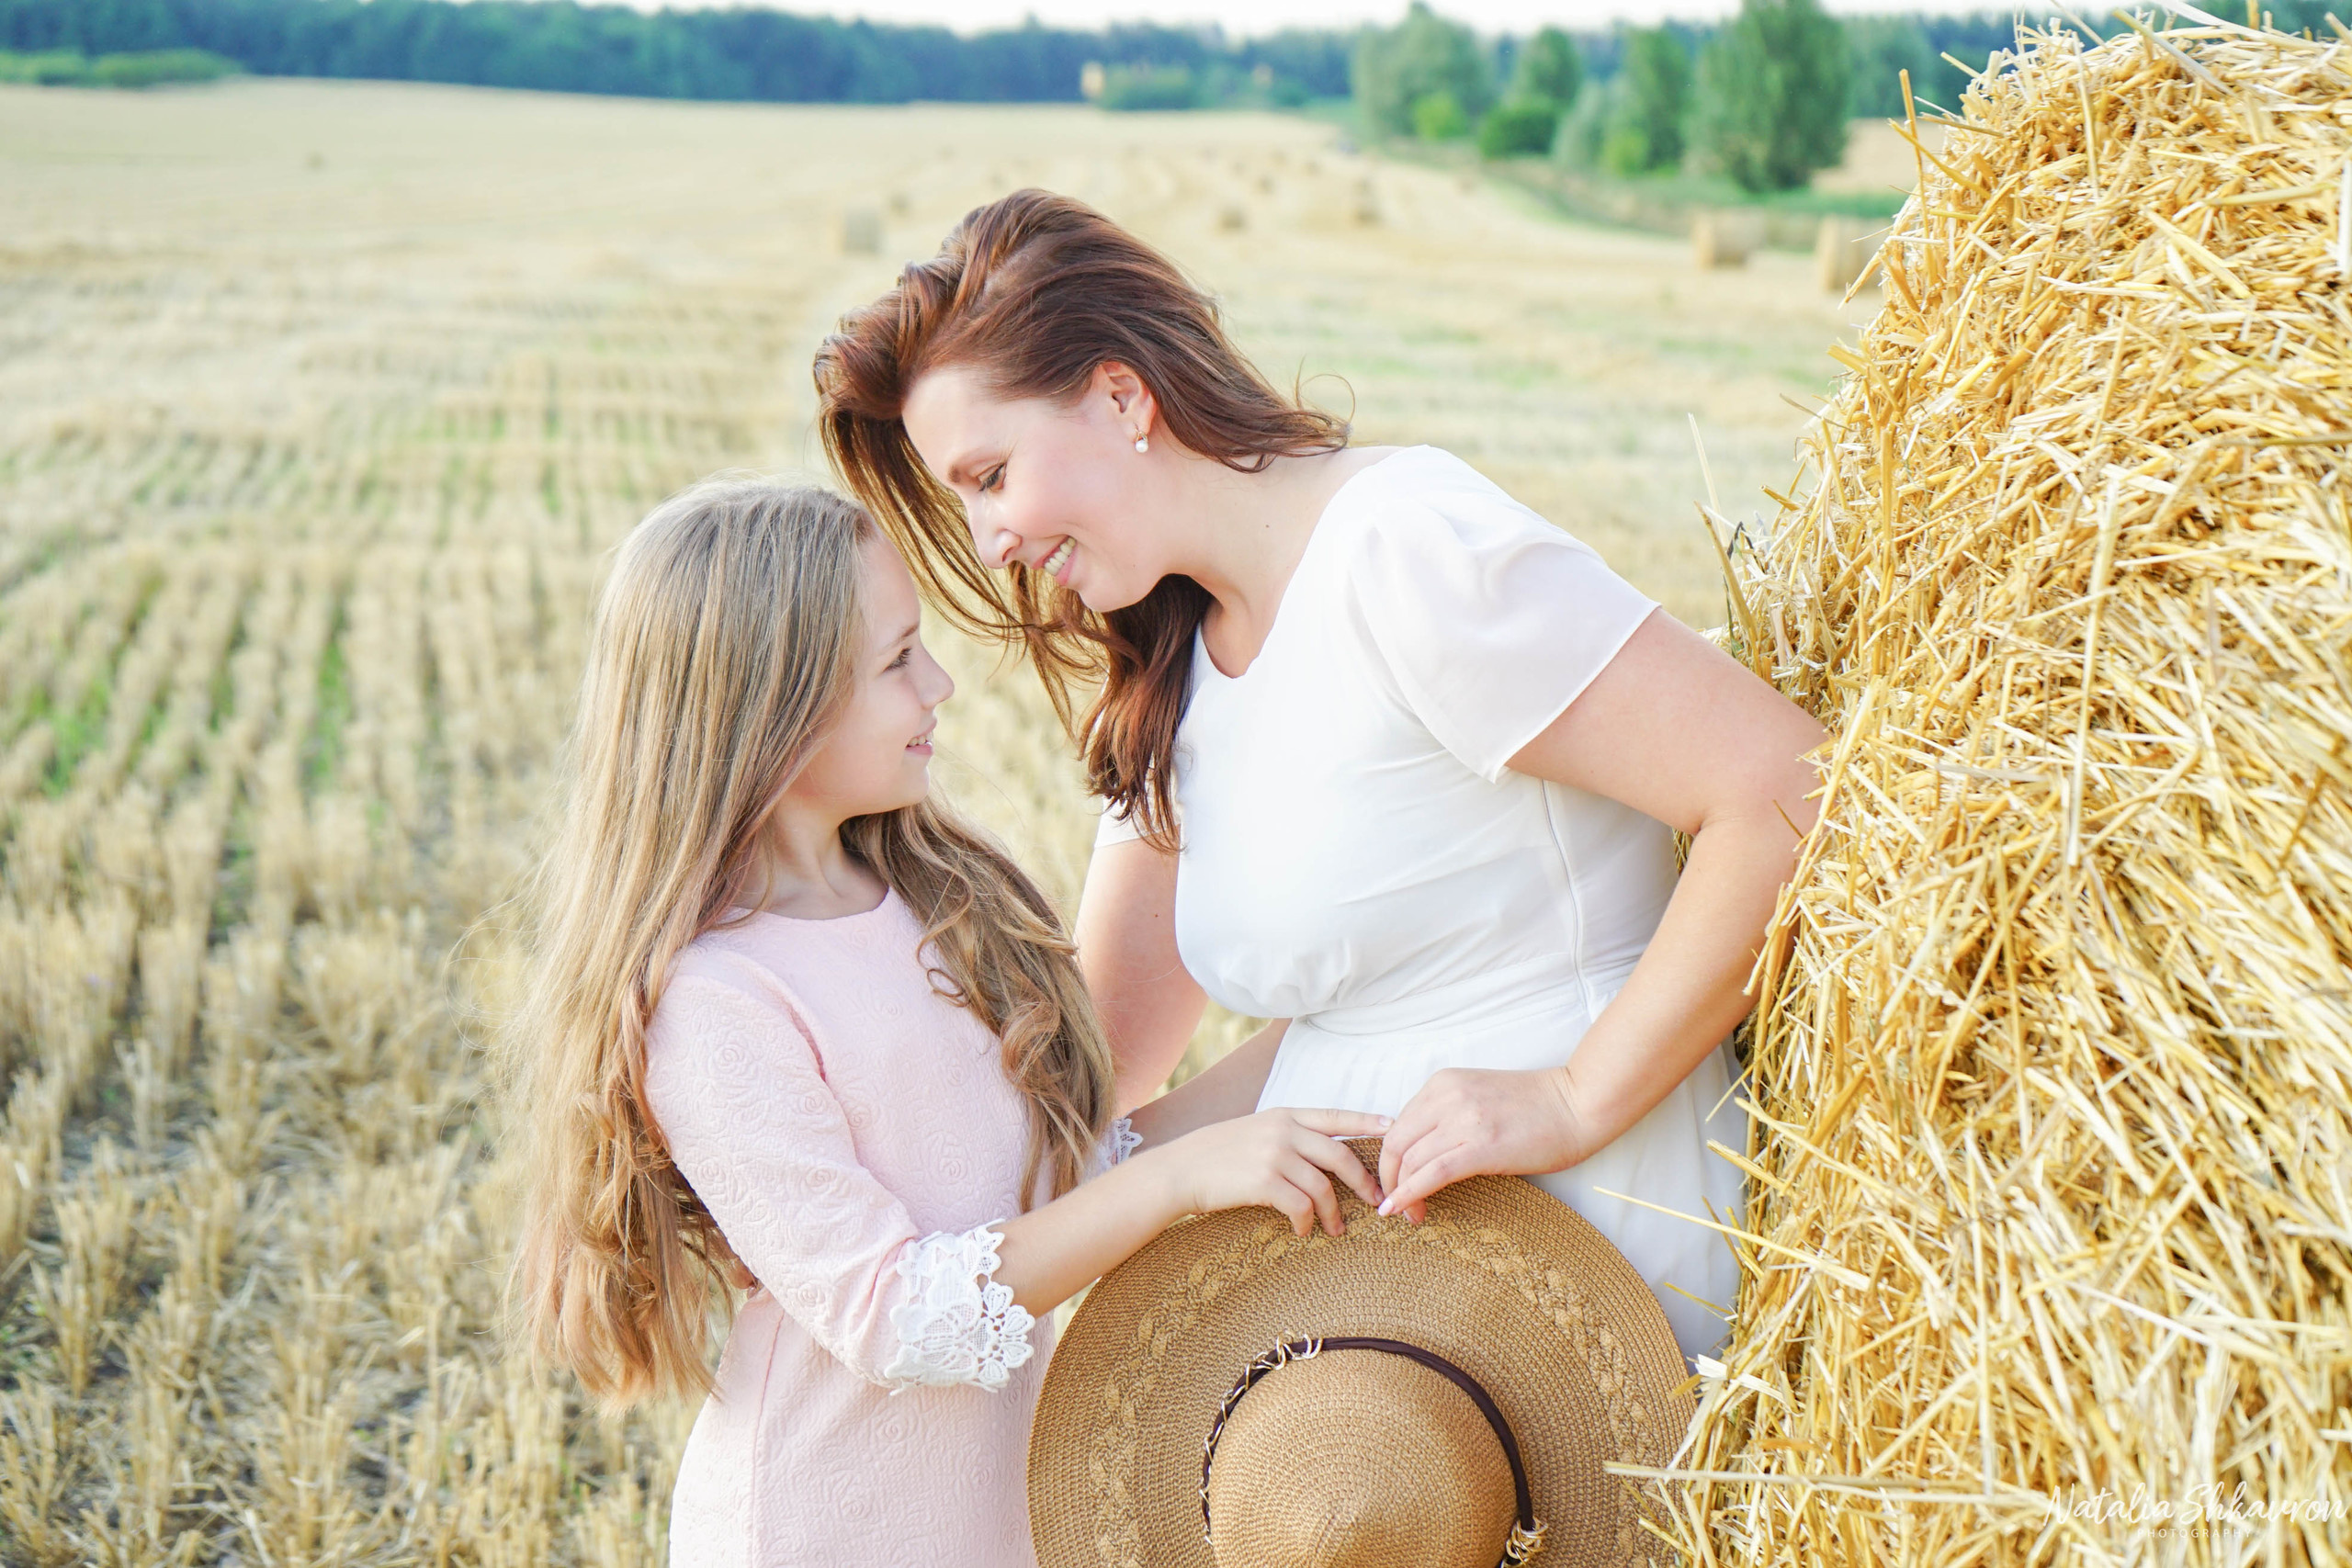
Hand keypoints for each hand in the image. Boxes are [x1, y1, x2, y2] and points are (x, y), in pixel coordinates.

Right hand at [1153, 1107, 1389, 1237]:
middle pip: (1340, 1155)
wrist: (1179, 1170)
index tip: (1393, 1127)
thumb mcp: (1255, 1130)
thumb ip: (1287, 1135)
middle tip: (1376, 1200)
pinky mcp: (1263, 1181)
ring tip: (1336, 1229)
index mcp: (1284, 1114)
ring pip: (1323, 1186)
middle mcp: (1283, 1130)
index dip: (1366, 1121)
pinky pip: (1300, 1206)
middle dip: (1364, 1181)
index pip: (1335, 1116)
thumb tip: (1323, 1152)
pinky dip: (1306, 1222)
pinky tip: (1301, 1231)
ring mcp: (1273, 1154)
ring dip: (1334, 1212)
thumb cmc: (1217, 1154)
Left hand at [1377, 1067, 1598, 1222]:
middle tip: (1393, 1204)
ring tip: (1407, 1215)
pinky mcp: (1480, 1146)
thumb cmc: (1537, 1107)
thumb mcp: (1478, 1099)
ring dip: (1401, 1193)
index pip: (1397, 1125)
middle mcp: (1447, 1097)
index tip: (1394, 1183)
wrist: (1579, 1104)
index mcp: (1443, 1083)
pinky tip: (1402, 1211)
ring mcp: (1463, 1120)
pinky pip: (1432, 1173)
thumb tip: (1420, 1155)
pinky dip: (1410, 1194)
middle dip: (1388, 1179)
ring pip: (1410, 1161)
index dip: (1390, 1159)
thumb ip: (1447, 1116)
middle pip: (1395, 1144)